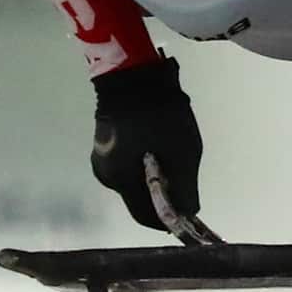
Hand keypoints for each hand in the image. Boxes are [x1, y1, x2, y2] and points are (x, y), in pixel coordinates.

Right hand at [89, 57, 202, 230]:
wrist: (133, 70)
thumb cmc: (160, 113)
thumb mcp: (184, 152)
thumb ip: (185, 188)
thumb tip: (189, 213)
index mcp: (119, 179)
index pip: (144, 216)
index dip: (167, 222)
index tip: (187, 217)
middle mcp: (105, 174)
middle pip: (138, 197)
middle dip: (162, 195)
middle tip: (185, 181)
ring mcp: (101, 155)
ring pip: (133, 179)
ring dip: (154, 177)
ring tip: (173, 155)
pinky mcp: (105, 140)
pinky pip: (128, 162)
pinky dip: (145, 162)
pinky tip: (158, 143)